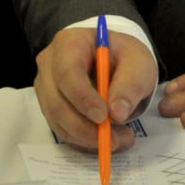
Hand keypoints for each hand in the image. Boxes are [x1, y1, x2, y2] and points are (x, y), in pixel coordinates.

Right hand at [34, 27, 156, 151]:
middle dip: (84, 127)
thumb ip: (131, 84)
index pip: (67, 72)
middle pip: (56, 101)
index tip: (103, 117)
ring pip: (57, 120)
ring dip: (87, 137)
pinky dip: (84, 140)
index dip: (82, 98)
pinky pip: (61, 130)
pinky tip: (106, 138)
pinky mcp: (50, 107)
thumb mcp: (138, 63)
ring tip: (119, 139)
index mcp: (69, 43)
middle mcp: (50, 64)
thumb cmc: (123, 57)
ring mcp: (46, 87)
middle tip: (114, 140)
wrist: (114, 61)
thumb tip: (117, 113)